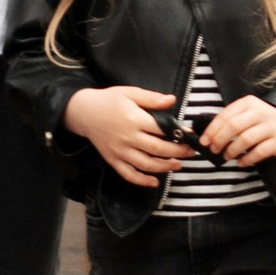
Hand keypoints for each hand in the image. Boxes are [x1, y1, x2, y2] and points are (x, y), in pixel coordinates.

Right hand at [67, 84, 187, 184]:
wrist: (84, 112)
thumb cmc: (109, 100)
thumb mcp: (130, 93)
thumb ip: (152, 98)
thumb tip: (172, 100)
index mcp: (134, 119)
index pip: (161, 129)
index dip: (178, 133)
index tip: (190, 135)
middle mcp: (127, 137)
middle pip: (157, 149)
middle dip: (177, 152)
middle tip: (190, 152)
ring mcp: (120, 151)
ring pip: (145, 164)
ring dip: (164, 167)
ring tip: (178, 165)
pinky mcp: (113, 160)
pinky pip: (128, 174)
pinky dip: (142, 181)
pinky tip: (155, 182)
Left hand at [204, 93, 275, 168]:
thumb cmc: (263, 120)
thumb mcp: (248, 113)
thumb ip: (230, 120)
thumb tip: (207, 135)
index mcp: (249, 103)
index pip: (225, 115)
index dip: (212, 130)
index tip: (204, 141)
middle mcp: (260, 112)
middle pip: (234, 126)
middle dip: (220, 140)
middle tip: (214, 150)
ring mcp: (271, 126)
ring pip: (245, 139)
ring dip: (232, 150)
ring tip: (226, 156)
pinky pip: (259, 152)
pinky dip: (247, 159)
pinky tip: (241, 163)